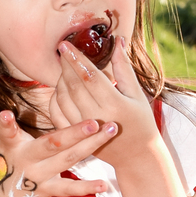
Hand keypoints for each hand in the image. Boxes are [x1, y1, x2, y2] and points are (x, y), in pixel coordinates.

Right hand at [0, 79, 116, 196]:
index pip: (5, 132)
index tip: (7, 114)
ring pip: (67, 161)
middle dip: (74, 133)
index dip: (5, 125)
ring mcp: (39, 177)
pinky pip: (69, 189)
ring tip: (111, 130)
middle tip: (94, 121)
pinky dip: (87, 188)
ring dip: (91, 147)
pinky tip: (105, 184)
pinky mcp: (47, 190)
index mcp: (10, 145)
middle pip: (51, 145)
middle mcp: (26, 160)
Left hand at [49, 37, 158, 169]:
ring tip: (65, 69)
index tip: (65, 45)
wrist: (136, 155)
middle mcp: (96, 117)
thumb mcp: (137, 94)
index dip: (76, 59)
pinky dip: (55, 99)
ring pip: (62, 99)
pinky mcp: (74, 137)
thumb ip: (124, 68)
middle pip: (73, 86)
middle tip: (63, 51)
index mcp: (115, 104)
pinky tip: (60, 88)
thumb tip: (118, 41)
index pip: (89, 76)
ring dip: (60, 81)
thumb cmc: (140, 121)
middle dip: (65, 66)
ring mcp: (83, 130)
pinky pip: (57, 114)